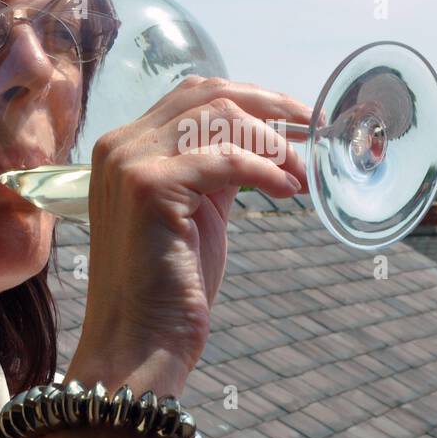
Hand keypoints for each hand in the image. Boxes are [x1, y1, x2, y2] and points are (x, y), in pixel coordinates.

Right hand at [70, 76, 311, 388]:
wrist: (139, 343)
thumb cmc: (170, 286)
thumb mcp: (200, 211)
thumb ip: (218, 170)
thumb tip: (267, 142)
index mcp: (128, 147)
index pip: (195, 95)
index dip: (253, 101)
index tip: (299, 120)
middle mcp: (122, 145)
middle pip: (209, 94)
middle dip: (270, 106)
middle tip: (314, 128)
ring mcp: (130, 162)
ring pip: (220, 117)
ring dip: (273, 142)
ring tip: (301, 173)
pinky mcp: (149, 186)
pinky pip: (225, 158)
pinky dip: (265, 170)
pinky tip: (287, 191)